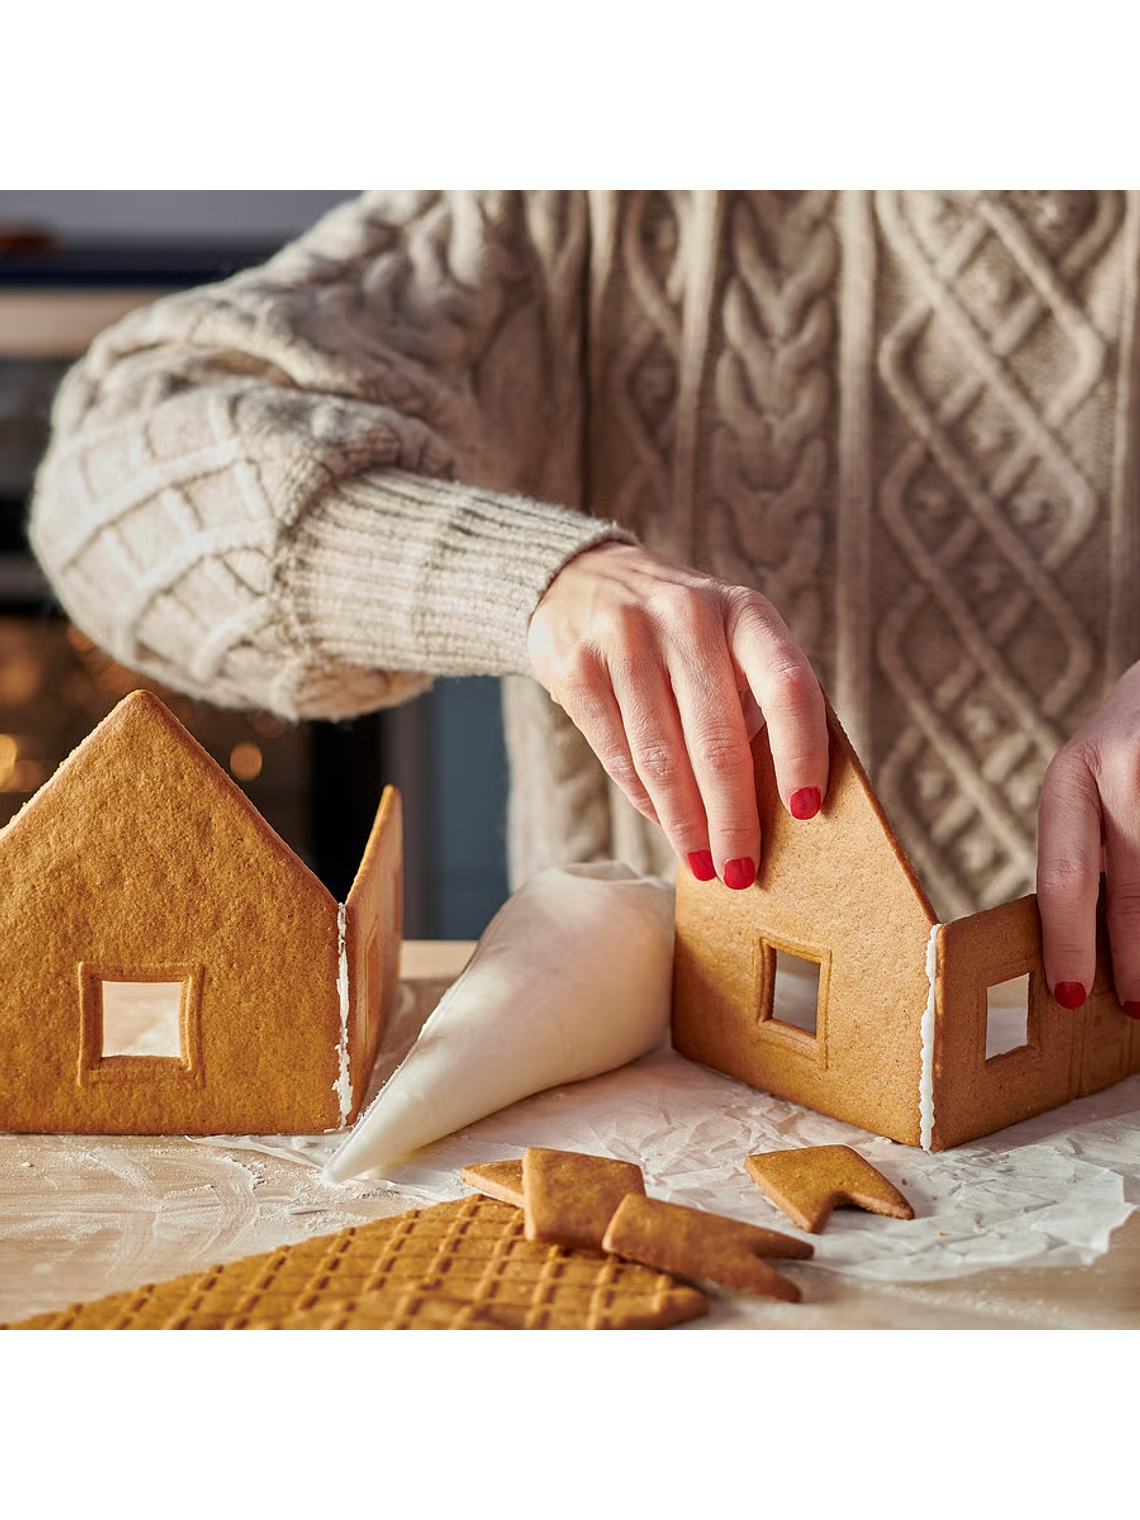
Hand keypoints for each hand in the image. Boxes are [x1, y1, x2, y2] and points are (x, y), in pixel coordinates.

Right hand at [527, 542, 828, 886]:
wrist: (581, 580)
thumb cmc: (679, 632)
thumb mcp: (728, 641)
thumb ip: (756, 703)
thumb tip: (776, 809)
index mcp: (744, 611)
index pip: (788, 686)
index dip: (801, 752)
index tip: (807, 811)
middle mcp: (687, 616)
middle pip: (719, 740)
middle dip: (733, 818)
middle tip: (742, 871)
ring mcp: (626, 638)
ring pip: (663, 757)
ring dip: (686, 824)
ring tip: (704, 863)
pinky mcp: (577, 666)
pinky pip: (618, 754)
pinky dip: (644, 800)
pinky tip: (663, 825)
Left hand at [1037, 660, 1139, 1015]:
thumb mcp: (1105, 777)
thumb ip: (1097, 843)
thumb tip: (1093, 942)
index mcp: (1073, 773)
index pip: (1065, 872)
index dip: (1067, 940)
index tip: (1068, 993)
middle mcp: (1121, 761)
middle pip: (1131, 884)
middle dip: (1134, 956)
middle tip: (1137, 1006)